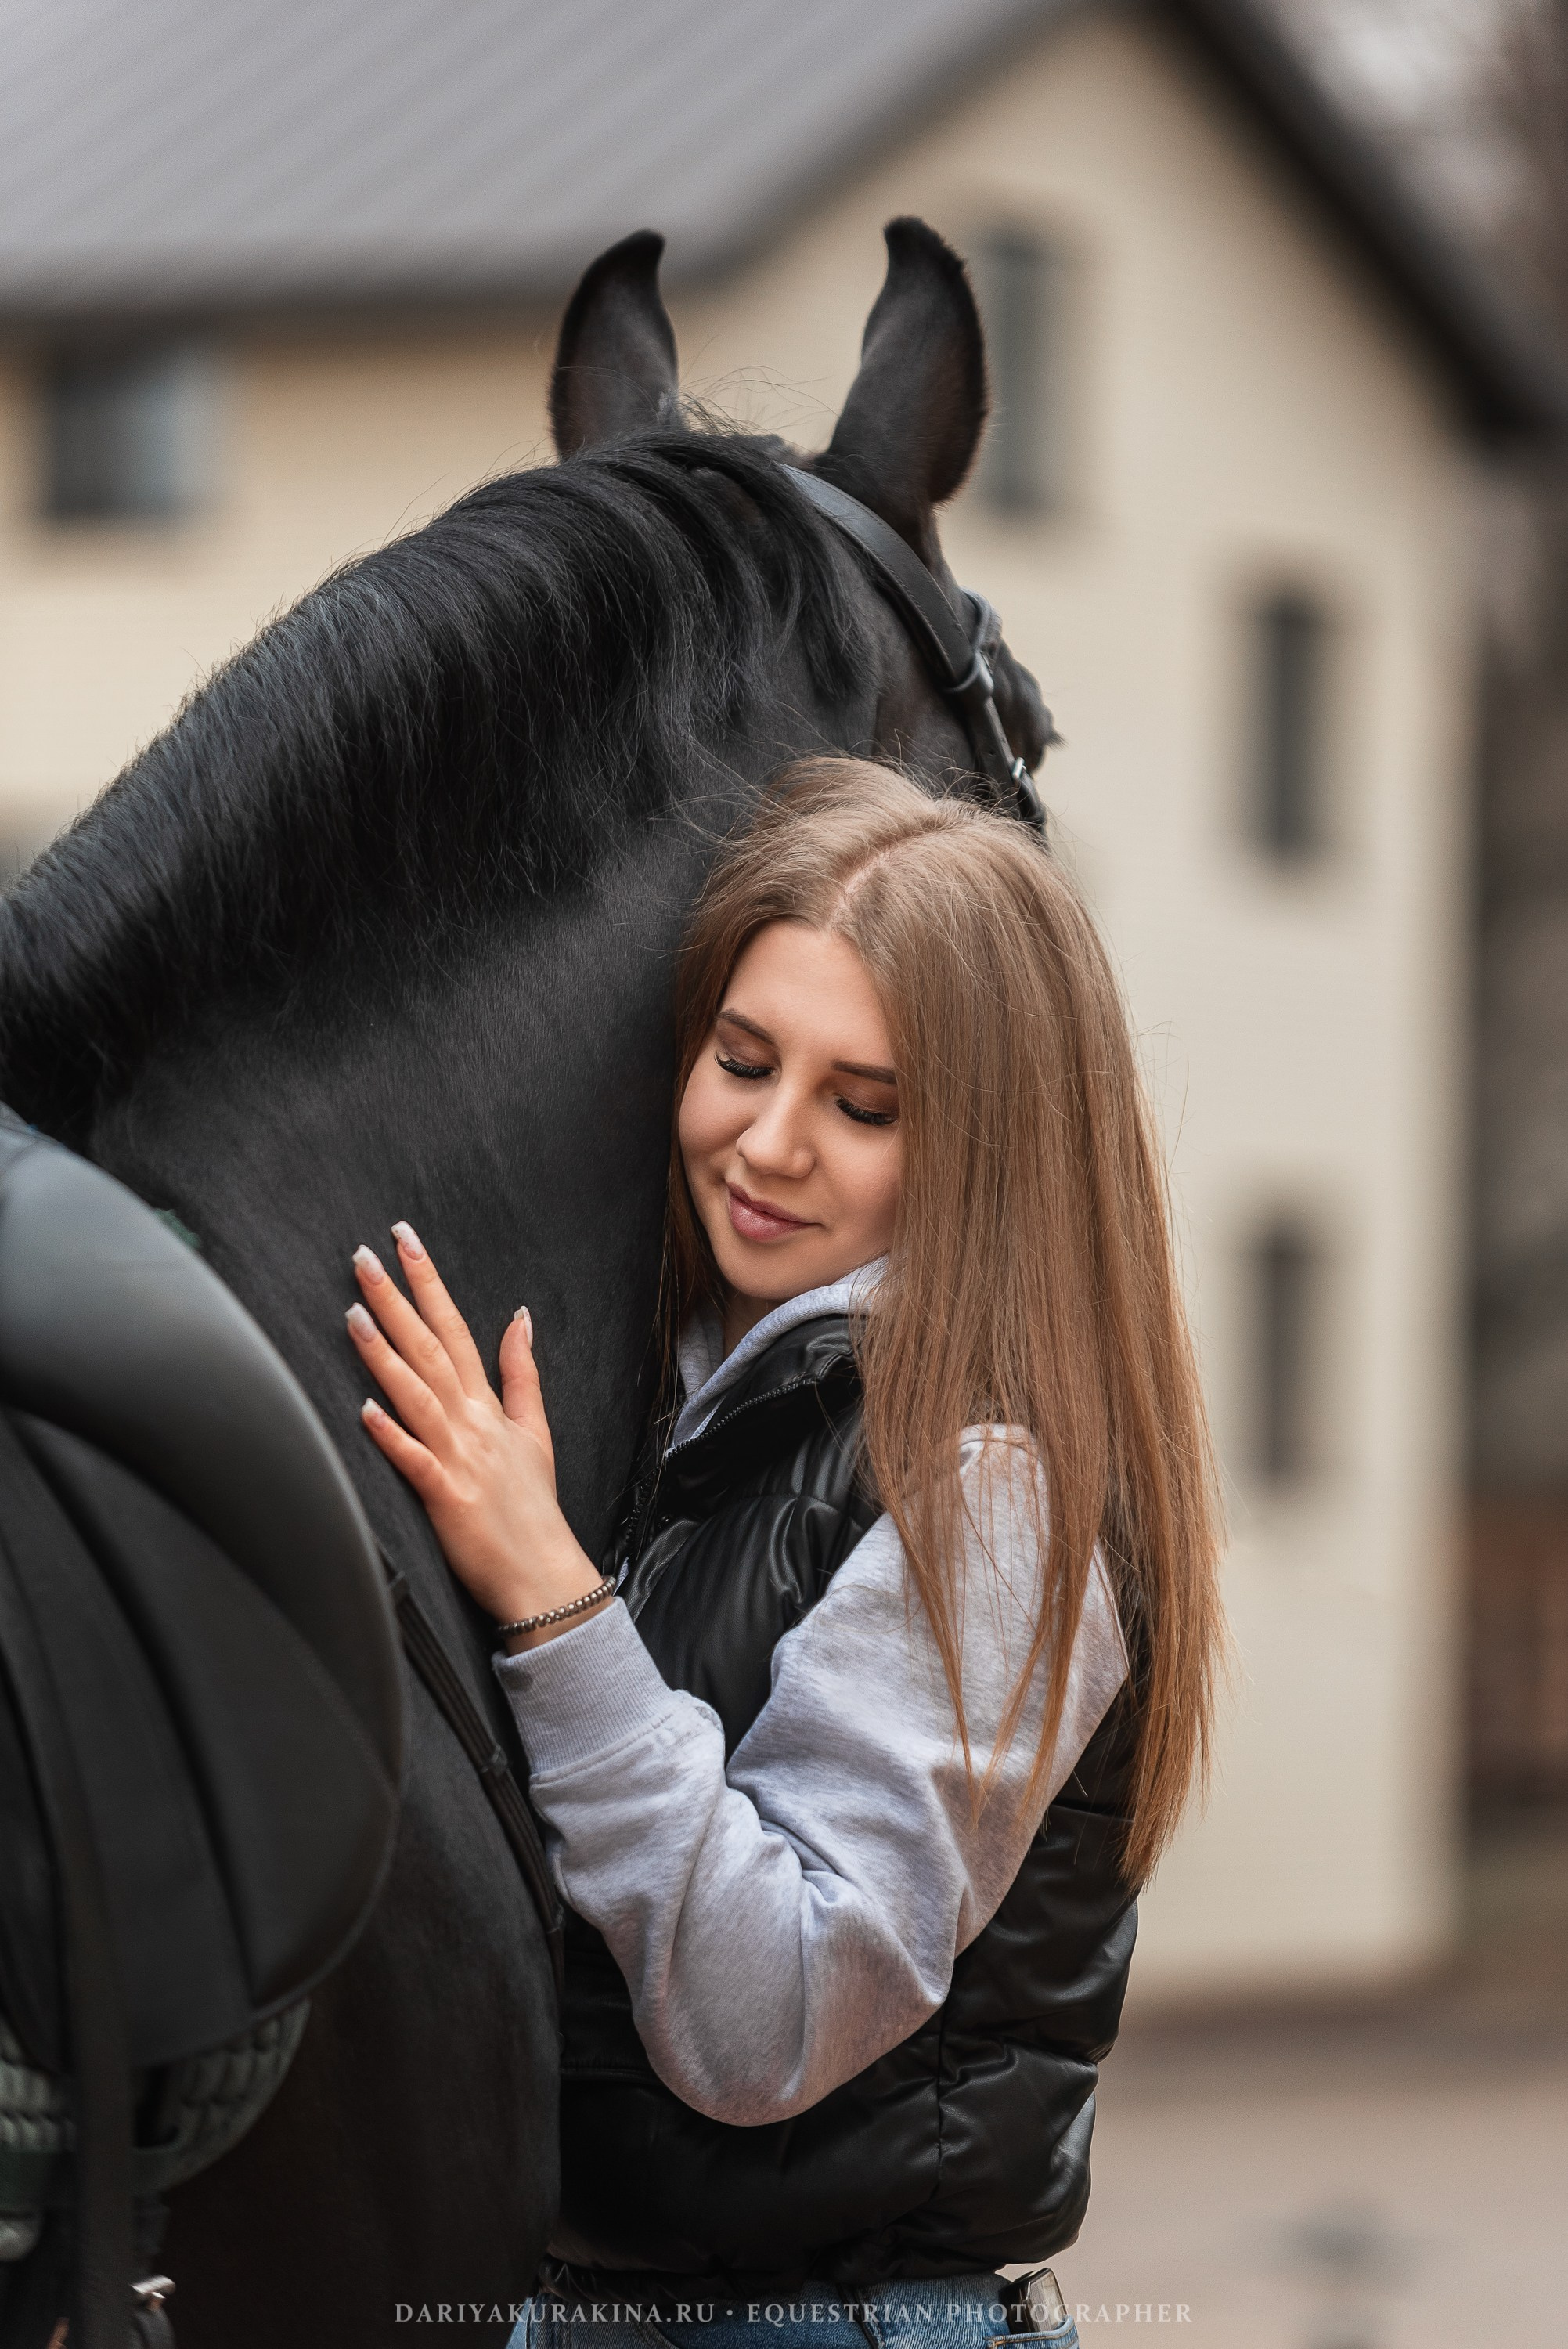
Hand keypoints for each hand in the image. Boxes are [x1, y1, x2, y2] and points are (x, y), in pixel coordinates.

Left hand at [346, 1223, 607, 1647]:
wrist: (544, 1572)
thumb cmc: (533, 1505)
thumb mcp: (535, 1430)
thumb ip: (522, 1373)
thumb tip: (520, 1317)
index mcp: (487, 1405)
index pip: (455, 1329)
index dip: (429, 1282)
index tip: (405, 1240)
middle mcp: (472, 1422)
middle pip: (431, 1348)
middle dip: (397, 1299)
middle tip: (364, 1255)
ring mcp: (459, 1457)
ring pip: (418, 1395)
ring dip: (385, 1354)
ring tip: (353, 1314)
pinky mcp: (447, 1497)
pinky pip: (416, 1460)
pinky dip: (391, 1434)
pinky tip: (364, 1409)